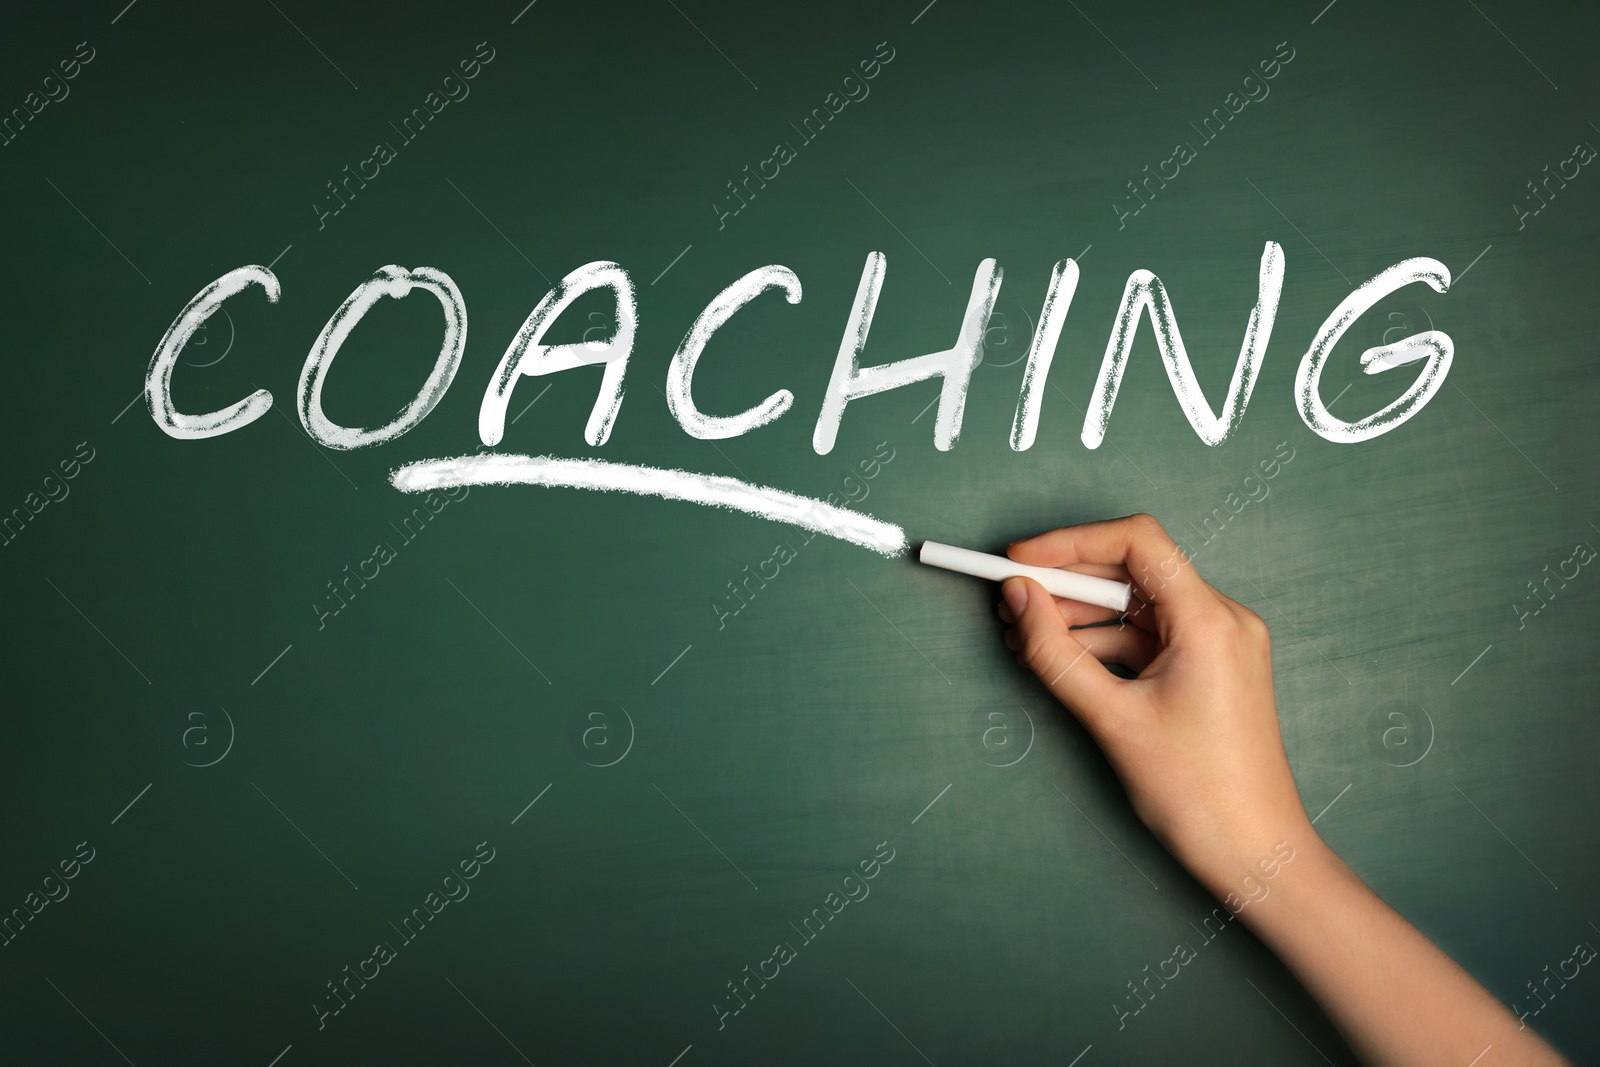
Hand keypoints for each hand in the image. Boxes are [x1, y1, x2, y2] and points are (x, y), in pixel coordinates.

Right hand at [996, 513, 1311, 896]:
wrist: (1256, 855)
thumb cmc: (1198, 795)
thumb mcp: (1112, 718)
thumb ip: (1056, 651)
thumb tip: (1019, 597)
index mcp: (1210, 621)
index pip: (1135, 542)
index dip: (1069, 542)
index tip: (1018, 559)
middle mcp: (1223, 620)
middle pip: (1133, 568)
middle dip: (1065, 580)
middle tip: (1010, 599)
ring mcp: (1219, 645)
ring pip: (1137, 605)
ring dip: (1079, 614)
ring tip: (1024, 636)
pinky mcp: (1210, 669)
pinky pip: (1149, 636)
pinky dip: (1104, 643)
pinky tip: (1060, 659)